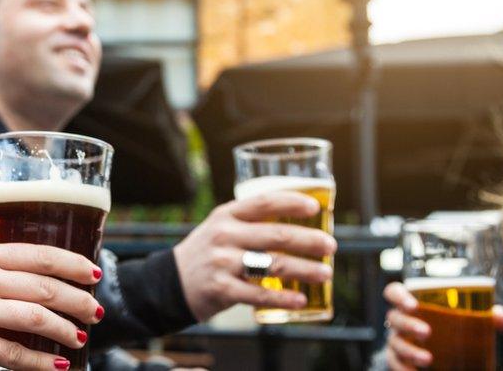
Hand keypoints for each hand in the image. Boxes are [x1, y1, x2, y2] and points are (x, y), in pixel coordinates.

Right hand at [0, 243, 102, 369]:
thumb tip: (39, 273)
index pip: (40, 256)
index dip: (73, 265)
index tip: (95, 274)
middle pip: (43, 287)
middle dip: (77, 301)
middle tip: (95, 312)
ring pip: (34, 317)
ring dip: (63, 329)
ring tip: (79, 338)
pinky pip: (13, 352)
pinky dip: (39, 361)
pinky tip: (58, 365)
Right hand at [172, 191, 336, 320]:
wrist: (172, 282)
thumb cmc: (208, 252)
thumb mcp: (222, 227)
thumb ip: (252, 223)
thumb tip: (300, 223)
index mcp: (227, 215)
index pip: (264, 202)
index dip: (292, 202)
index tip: (315, 207)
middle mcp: (224, 235)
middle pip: (275, 235)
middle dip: (309, 240)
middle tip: (331, 246)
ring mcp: (222, 263)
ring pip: (273, 265)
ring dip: (304, 269)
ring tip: (325, 274)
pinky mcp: (221, 289)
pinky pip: (258, 295)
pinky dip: (283, 299)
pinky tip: (301, 300)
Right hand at [382, 282, 502, 369]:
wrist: (442, 350)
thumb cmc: (451, 326)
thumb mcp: (468, 319)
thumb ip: (487, 316)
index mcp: (411, 303)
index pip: (394, 292)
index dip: (399, 296)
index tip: (414, 304)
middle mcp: (399, 320)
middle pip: (394, 318)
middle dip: (409, 324)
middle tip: (428, 333)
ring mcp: (396, 339)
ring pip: (395, 342)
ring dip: (410, 350)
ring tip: (428, 360)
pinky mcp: (396, 358)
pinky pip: (393, 362)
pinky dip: (402, 368)